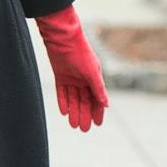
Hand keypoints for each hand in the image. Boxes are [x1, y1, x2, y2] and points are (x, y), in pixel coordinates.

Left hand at [35, 4, 108, 131]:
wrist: (62, 38)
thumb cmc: (80, 52)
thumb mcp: (91, 72)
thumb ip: (98, 88)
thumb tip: (106, 104)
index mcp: (94, 77)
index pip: (97, 98)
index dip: (98, 111)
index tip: (97, 124)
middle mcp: (83, 79)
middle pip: (85, 101)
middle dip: (85, 114)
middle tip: (84, 129)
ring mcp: (71, 78)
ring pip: (73, 98)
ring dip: (74, 111)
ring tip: (73, 125)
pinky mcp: (60, 75)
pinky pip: (62, 92)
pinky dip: (63, 102)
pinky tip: (64, 112)